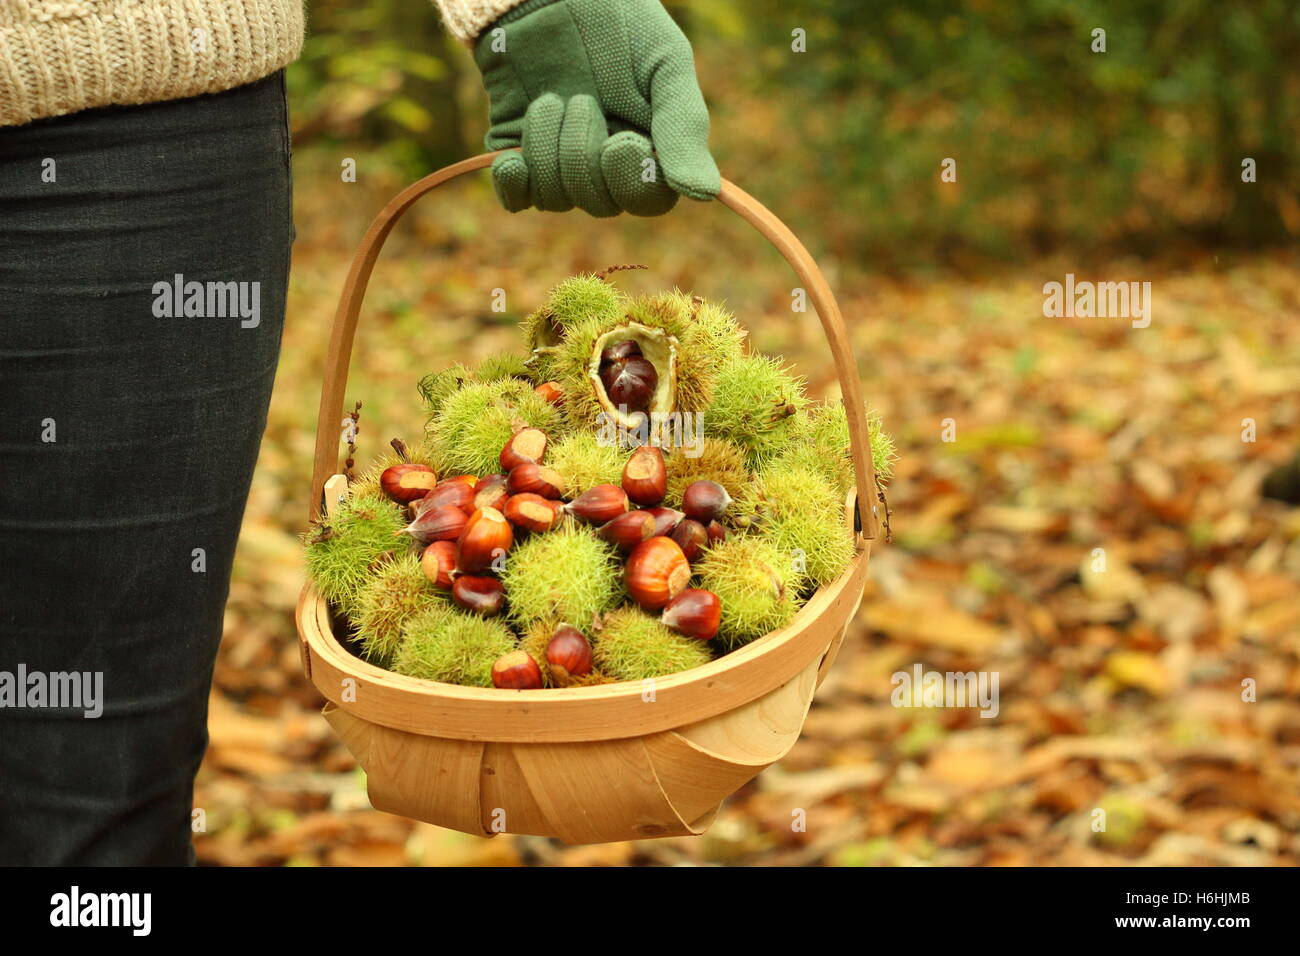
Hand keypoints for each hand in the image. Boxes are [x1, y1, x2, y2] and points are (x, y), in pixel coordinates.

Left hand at [473, 0, 719, 216]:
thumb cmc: (620, 23)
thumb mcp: (664, 63)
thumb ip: (684, 125)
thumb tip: (704, 194)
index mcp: (650, 150)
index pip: (647, 200)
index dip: (632, 182)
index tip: (623, 142)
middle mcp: (606, 167)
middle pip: (599, 202)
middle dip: (584, 152)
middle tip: (582, 99)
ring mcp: (561, 164)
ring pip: (556, 196)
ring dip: (549, 147)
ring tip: (551, 98)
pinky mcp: (519, 155)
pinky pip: (516, 196)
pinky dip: (514, 183)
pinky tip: (514, 160)